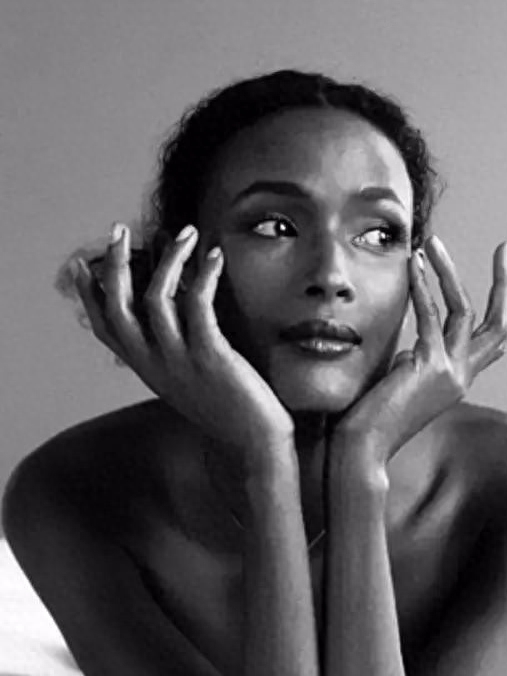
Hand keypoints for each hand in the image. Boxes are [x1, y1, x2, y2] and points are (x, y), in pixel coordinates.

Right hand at [73, 223, 294, 471]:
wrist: (254, 445)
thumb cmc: (230, 410)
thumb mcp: (188, 381)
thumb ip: (173, 352)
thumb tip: (174, 308)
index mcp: (147, 371)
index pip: (105, 330)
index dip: (89, 296)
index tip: (82, 264)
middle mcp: (155, 366)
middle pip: (118, 308)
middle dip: (114, 265)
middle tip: (119, 231)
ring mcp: (180, 361)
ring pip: (155, 297)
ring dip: (168, 258)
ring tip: (185, 233)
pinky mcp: (210, 356)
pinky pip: (198, 303)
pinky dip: (204, 273)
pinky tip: (215, 255)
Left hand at [331, 235, 506, 464]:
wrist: (362, 449)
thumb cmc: (372, 417)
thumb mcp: (402, 384)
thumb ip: (415, 363)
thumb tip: (412, 349)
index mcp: (458, 379)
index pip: (494, 341)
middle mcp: (461, 376)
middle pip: (498, 324)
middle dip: (504, 283)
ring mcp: (450, 373)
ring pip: (465, 311)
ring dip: (449, 271)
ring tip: (434, 243)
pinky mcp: (428, 367)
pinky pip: (430, 316)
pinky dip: (421, 286)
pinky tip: (413, 264)